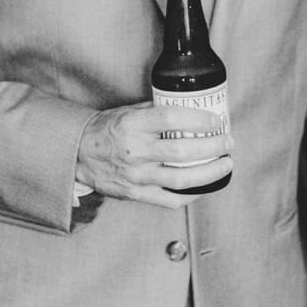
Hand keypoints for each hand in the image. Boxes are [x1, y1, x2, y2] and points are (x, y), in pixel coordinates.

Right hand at [76, 103, 233, 209]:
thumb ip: (156, 110)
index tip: (216, 119)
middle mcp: (135, 151)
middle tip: (227, 141)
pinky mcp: (137, 194)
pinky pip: (170, 199)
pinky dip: (192, 194)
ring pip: (181, 179)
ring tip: (225, 164)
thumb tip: (189, 107)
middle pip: (182, 151)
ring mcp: (137, 176)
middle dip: (212, 146)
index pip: (172, 119)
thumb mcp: (128, 111)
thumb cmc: (106, 130)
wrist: (78, 155)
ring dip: (210, 172)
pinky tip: (204, 186)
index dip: (199, 119)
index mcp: (133, 125)